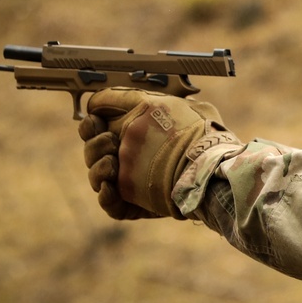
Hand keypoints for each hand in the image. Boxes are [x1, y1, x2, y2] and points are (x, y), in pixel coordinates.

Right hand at [78, 87, 238, 219]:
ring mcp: (128, 183)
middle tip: (110, 142)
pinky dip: (106, 196)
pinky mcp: (133, 205)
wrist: (211, 165)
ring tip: (111, 164)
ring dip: (98, 169)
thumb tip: (98, 98)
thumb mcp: (161, 105)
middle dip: (94, 146)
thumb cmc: (191, 133)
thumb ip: (129, 97)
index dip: (90, 124)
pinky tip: (111, 187)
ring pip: (97, 178)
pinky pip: (110, 205)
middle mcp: (126, 158)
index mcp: (129, 134)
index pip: (96, 129)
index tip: (94, 118)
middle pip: (92, 152)